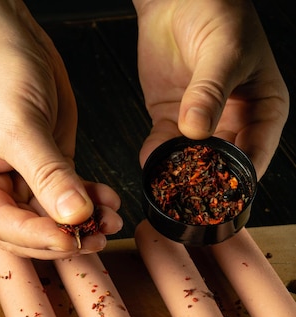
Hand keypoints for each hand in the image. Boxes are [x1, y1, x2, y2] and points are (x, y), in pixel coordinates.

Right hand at [0, 6, 121, 258]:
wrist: (6, 40)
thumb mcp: (20, 127)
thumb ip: (49, 174)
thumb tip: (74, 215)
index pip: (4, 226)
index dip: (39, 237)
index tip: (70, 239)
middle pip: (29, 232)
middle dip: (65, 236)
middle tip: (96, 236)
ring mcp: (19, 185)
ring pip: (53, 220)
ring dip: (84, 223)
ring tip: (110, 221)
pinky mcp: (46, 173)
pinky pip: (69, 198)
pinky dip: (90, 202)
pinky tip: (108, 200)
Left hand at [133, 0, 288, 178]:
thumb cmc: (217, 12)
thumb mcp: (223, 51)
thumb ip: (210, 92)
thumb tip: (197, 131)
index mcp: (264, 109)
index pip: (258, 154)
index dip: (241, 178)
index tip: (223, 194)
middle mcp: (236, 122)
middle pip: (225, 166)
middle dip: (208, 185)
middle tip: (192, 199)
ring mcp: (203, 126)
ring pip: (193, 162)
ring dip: (179, 176)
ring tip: (167, 186)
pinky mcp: (173, 122)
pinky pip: (165, 148)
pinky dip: (156, 158)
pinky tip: (150, 163)